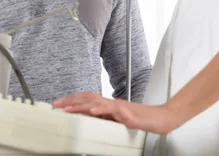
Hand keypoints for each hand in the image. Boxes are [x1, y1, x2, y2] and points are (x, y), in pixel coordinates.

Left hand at [53, 92, 182, 134]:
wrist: (162, 118)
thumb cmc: (142, 120)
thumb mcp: (119, 120)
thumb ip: (105, 118)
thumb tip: (90, 119)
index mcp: (109, 105)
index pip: (87, 98)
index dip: (72, 100)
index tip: (58, 104)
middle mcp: (113, 103)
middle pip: (88, 97)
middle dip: (70, 101)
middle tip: (56, 105)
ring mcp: (121, 107)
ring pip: (98, 103)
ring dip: (81, 106)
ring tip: (68, 109)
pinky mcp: (130, 114)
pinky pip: (114, 111)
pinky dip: (102, 110)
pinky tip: (93, 112)